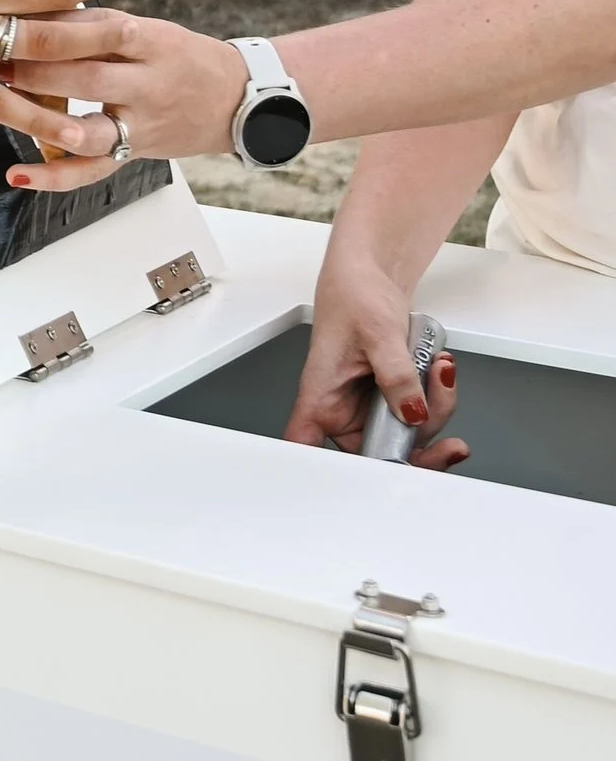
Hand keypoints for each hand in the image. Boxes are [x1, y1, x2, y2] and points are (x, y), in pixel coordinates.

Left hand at [0, 12, 249, 188]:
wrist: (235, 100)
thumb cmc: (180, 57)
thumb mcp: (148, 29)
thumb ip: (96, 25)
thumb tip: (32, 11)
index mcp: (152, 43)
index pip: (100, 32)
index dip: (54, 27)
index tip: (12, 19)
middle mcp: (149, 86)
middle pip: (90, 79)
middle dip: (38, 70)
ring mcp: (142, 125)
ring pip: (92, 130)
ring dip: (44, 121)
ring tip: (3, 107)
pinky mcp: (134, 153)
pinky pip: (94, 171)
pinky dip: (54, 177)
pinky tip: (17, 175)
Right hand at [285, 264, 463, 465]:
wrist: (371, 272)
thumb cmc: (354, 294)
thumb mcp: (378, 334)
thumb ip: (397, 378)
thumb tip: (413, 413)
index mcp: (321, 398)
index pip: (309, 450)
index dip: (330, 478)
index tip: (369, 487)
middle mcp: (342, 409)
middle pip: (377, 453)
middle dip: (419, 442)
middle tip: (450, 446)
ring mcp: (368, 404)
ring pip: (408, 433)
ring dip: (436, 408)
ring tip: (438, 370)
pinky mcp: (391, 397)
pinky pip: (420, 413)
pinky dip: (438, 396)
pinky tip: (439, 370)